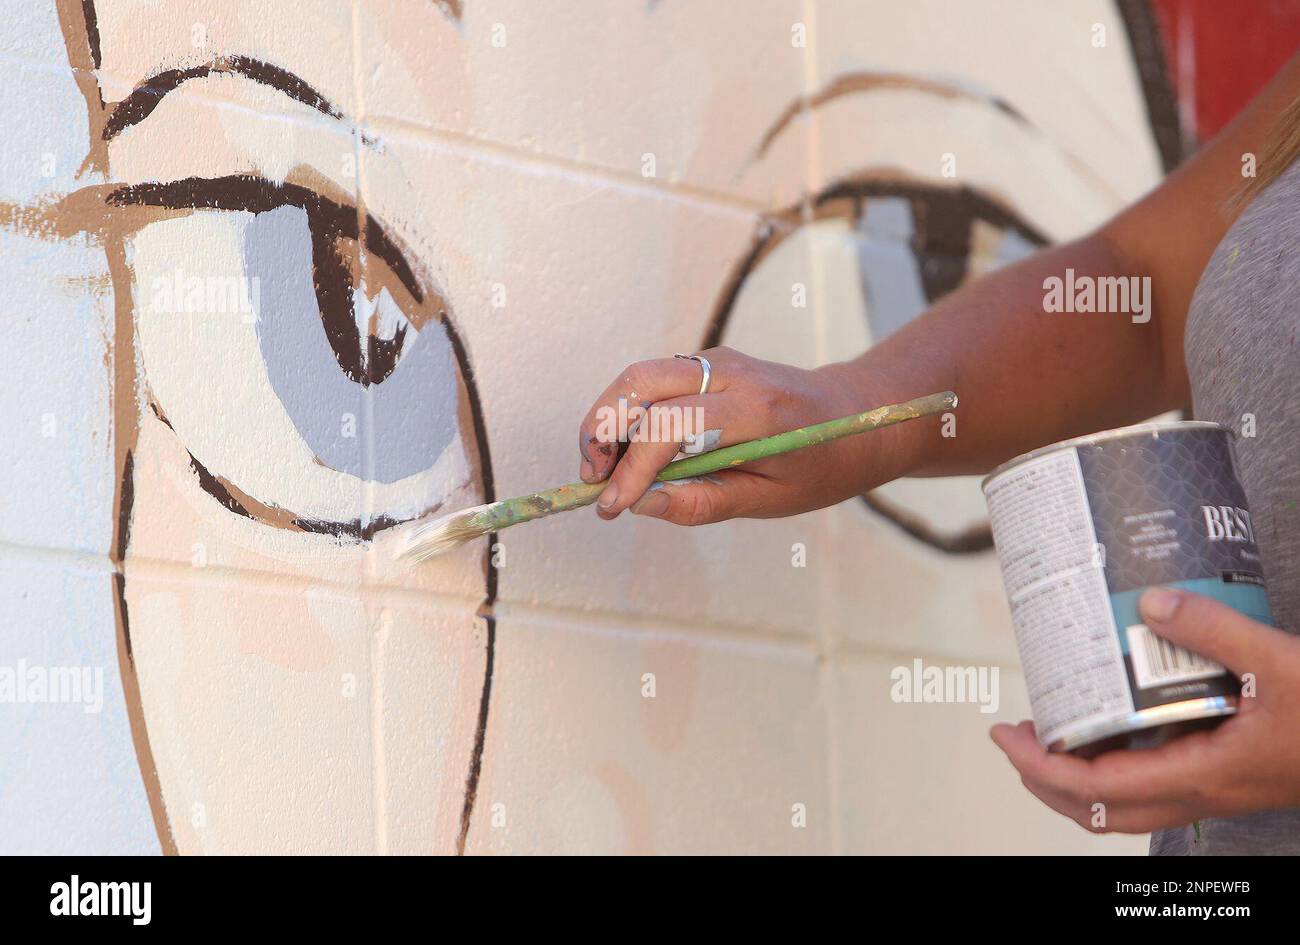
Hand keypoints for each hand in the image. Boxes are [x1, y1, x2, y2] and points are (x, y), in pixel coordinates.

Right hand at [577, 347, 893, 523]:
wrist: (855, 416)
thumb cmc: (819, 464)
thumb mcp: (771, 500)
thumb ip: (704, 502)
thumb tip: (640, 504)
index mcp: (756, 410)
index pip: (672, 426)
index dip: (633, 469)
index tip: (611, 506)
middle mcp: (733, 372)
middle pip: (641, 382)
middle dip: (602, 429)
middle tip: (593, 479)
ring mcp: (718, 360)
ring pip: (640, 375)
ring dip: (608, 419)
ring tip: (603, 469)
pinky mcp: (708, 362)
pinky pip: (655, 380)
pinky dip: (629, 412)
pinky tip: (629, 452)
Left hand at [991, 588, 1299, 833]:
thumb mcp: (1277, 664)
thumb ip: (1215, 631)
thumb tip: (1153, 601)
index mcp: (1199, 776)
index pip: (1096, 788)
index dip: (1041, 766)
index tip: (1005, 735)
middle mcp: (1197, 793)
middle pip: (1097, 811)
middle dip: (1044, 779)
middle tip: (1014, 736)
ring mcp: (1209, 790)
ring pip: (1123, 803)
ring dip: (1076, 776)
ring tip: (1051, 729)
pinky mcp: (1222, 775)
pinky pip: (1151, 783)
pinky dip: (1115, 763)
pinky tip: (1111, 722)